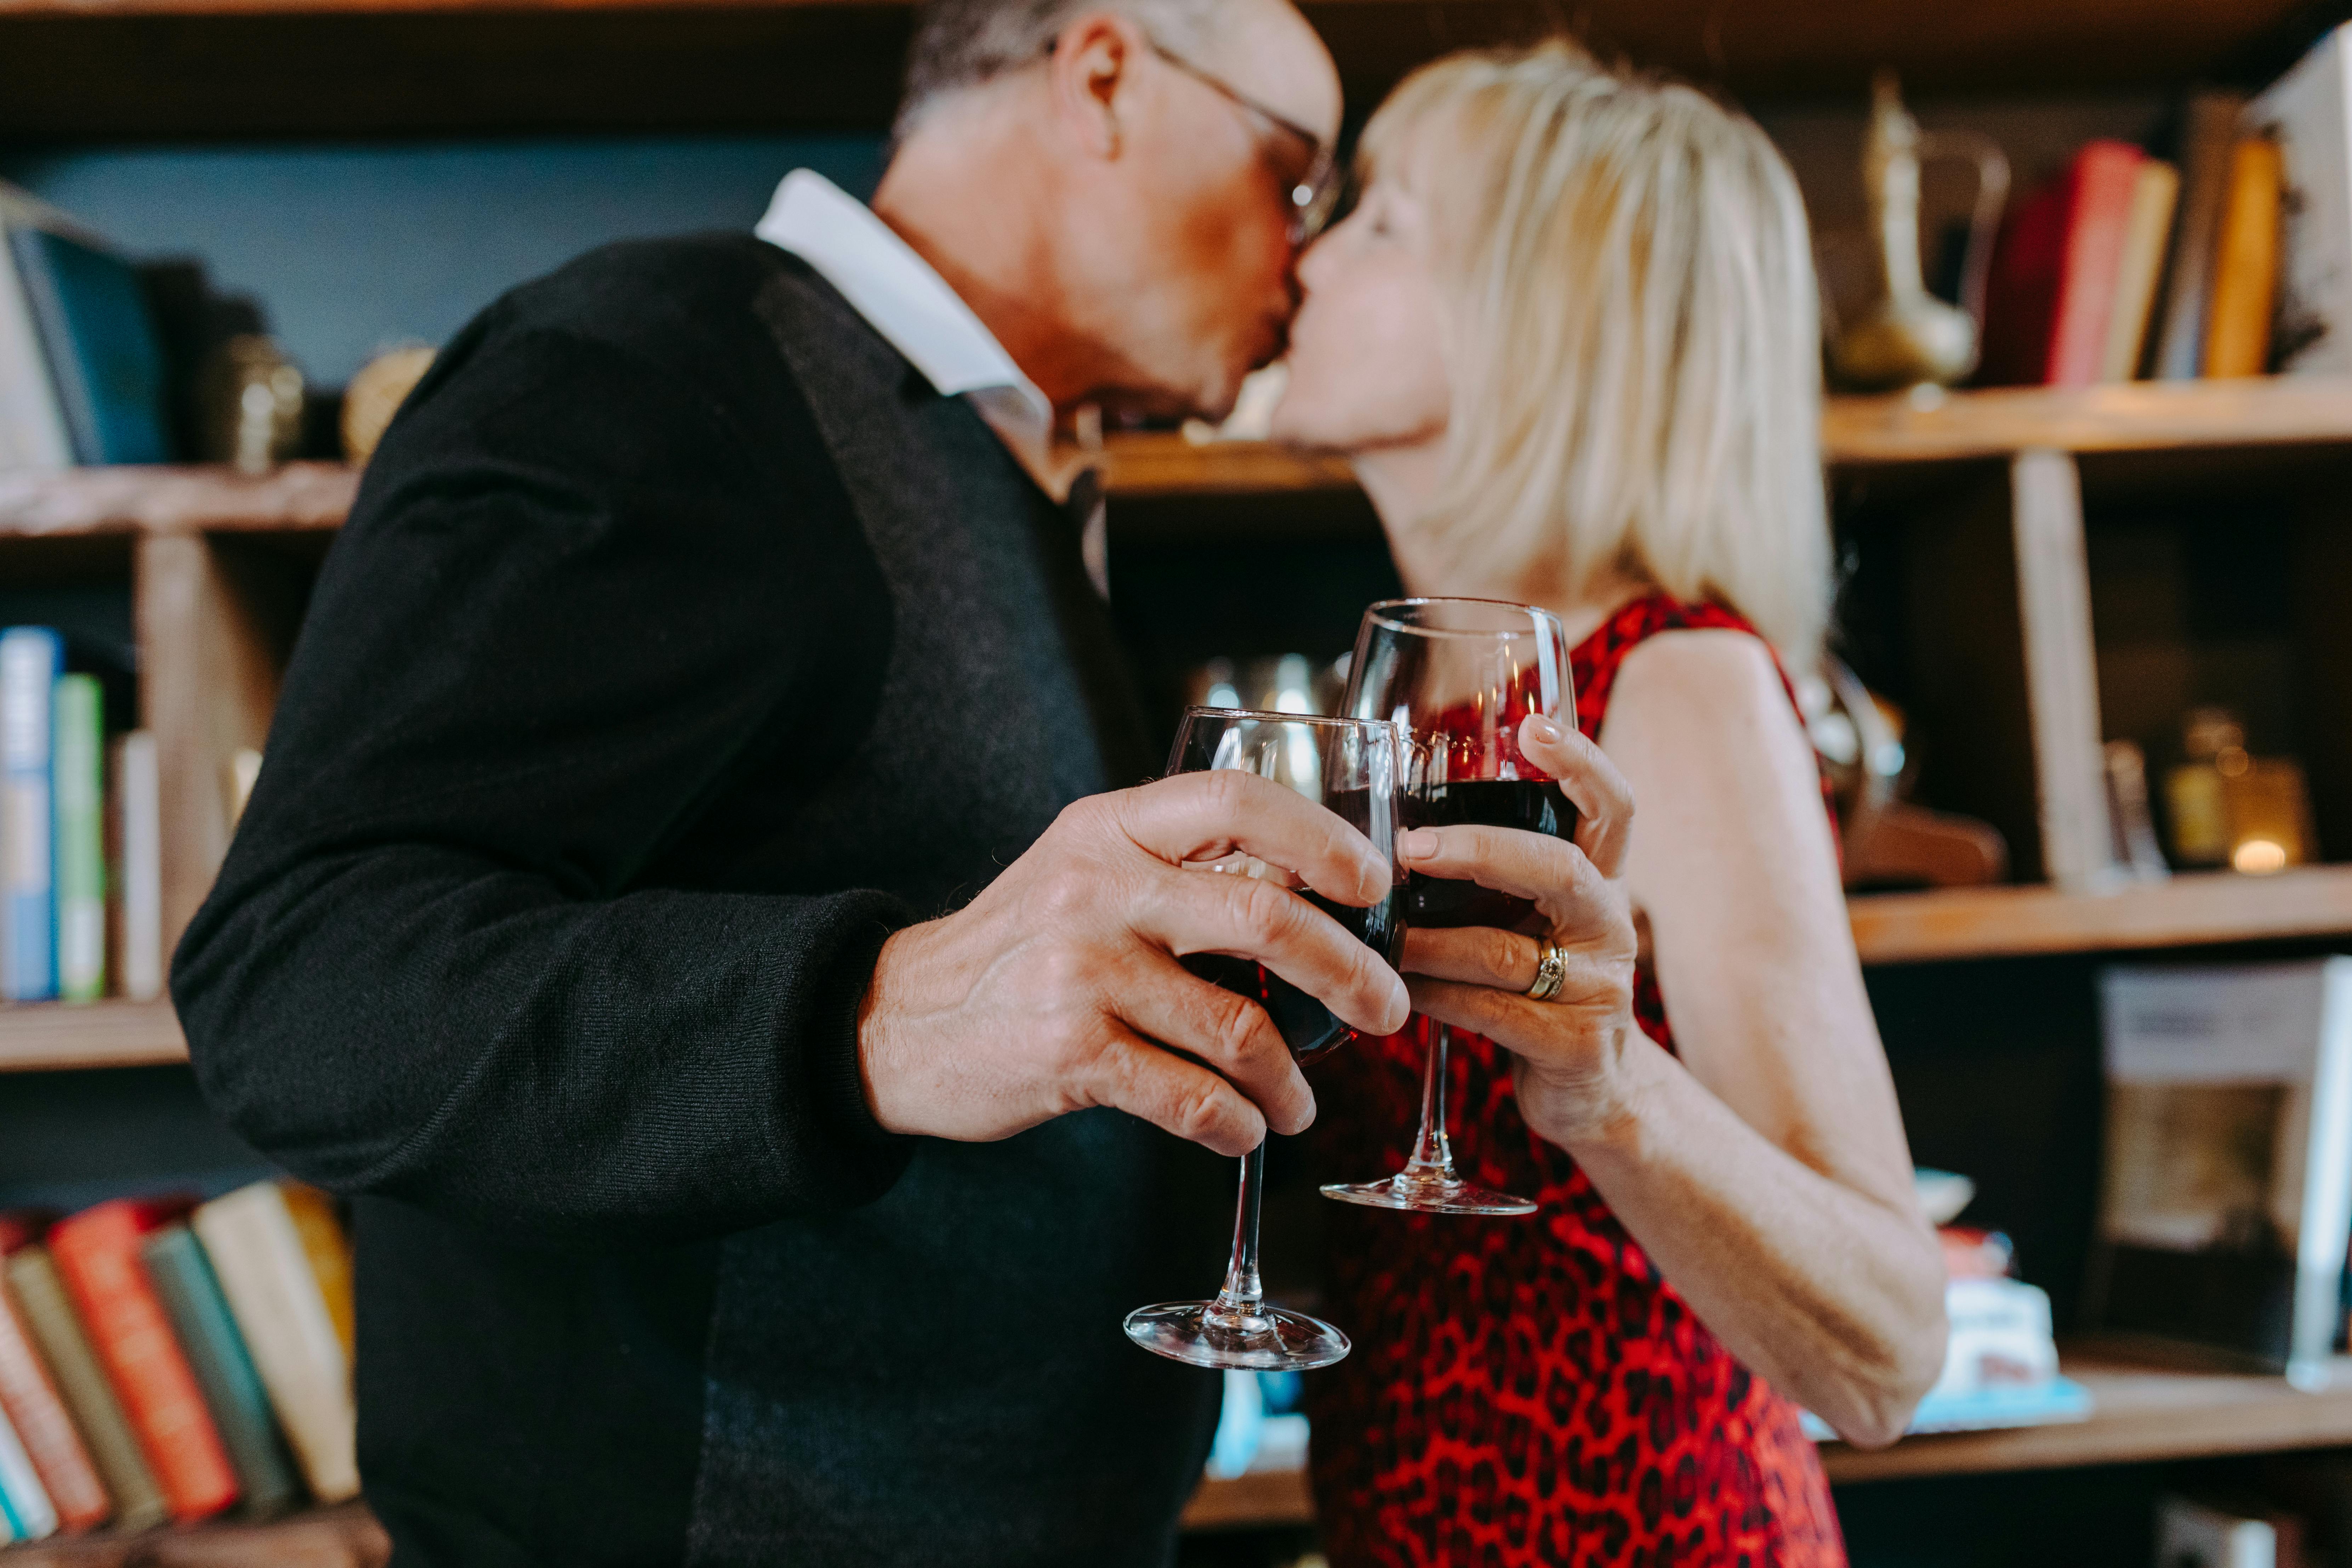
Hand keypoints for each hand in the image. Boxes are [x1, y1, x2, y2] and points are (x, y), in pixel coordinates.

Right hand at [856, 771, 1410, 1155]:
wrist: (899, 1021)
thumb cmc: (1018, 948)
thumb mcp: (1084, 872)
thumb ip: (1177, 867)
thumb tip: (1310, 891)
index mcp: (1109, 828)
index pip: (1236, 801)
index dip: (1320, 837)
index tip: (1374, 881)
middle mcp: (1097, 888)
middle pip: (1265, 916)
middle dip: (1349, 970)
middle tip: (1388, 1009)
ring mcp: (1083, 972)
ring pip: (1239, 1026)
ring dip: (1291, 1079)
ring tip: (1300, 1104)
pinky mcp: (1070, 1054)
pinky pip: (1190, 1097)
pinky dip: (1236, 1124)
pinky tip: (1244, 1130)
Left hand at [1398, 714, 1645, 1146]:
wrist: (1589, 1089)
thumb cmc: (1533, 983)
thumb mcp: (1525, 919)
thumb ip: (1487, 877)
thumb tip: (1380, 828)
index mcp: (1600, 880)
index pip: (1611, 807)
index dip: (1581, 763)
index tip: (1534, 726)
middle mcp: (1609, 923)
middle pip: (1560, 867)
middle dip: (1481, 850)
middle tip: (1411, 848)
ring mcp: (1601, 986)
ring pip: (1507, 950)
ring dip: (1431, 942)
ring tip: (1379, 933)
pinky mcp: (1578, 1044)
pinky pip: (1495, 1011)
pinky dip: (1438, 998)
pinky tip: (1400, 990)